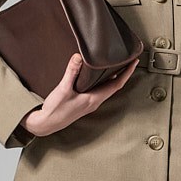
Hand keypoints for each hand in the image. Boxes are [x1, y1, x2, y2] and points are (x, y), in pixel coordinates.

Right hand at [21, 53, 139, 136]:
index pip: (116, 84)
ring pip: (107, 88)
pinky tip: (99, 75)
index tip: (134, 62)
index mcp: (94, 99)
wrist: (46, 123)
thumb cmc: (55, 110)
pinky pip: (99, 90)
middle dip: (123, 73)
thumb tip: (79, 57)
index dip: (127, 73)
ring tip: (117, 64)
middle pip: (114, 86)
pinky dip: (103, 81)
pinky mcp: (84, 103)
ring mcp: (90, 103)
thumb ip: (71, 72)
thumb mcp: (63, 89)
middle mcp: (95, 102)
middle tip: (128, 59)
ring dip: (114, 77)